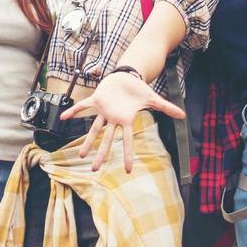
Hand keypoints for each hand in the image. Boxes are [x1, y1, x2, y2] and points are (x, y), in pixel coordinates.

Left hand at [60, 70, 182, 172]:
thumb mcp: (152, 98)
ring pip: (94, 128)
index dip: (128, 155)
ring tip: (80, 155)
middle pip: (107, 140)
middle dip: (101, 154)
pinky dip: (73, 111)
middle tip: (94, 169)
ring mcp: (104, 111)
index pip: (127, 141)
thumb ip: (166, 108)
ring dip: (87, 141)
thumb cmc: (138, 89)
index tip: (128, 170)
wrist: (127, 76)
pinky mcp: (97, 100)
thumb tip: (183, 115)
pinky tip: (63, 117)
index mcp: (126, 120)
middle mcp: (114, 119)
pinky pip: (83, 106)